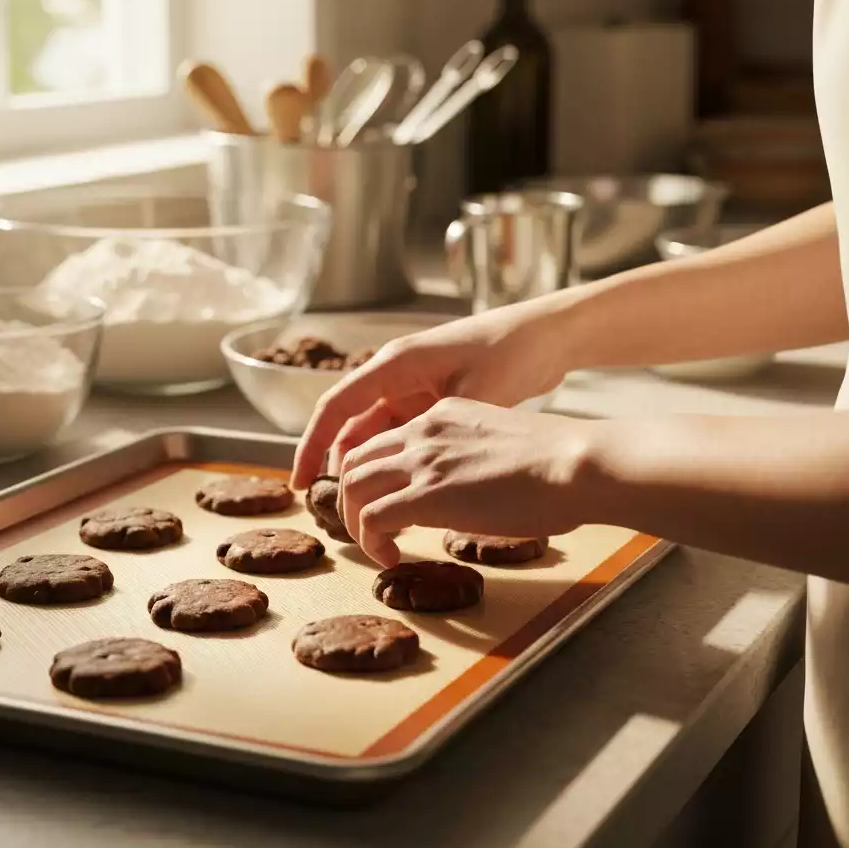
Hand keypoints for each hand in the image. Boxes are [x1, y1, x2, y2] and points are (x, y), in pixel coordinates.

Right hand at [291, 296, 577, 488]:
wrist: (548, 335)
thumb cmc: (511, 353)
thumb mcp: (475, 395)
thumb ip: (440, 433)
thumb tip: (411, 479)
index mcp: (394, 365)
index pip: (335, 407)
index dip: (312, 446)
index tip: (299, 484)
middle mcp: (396, 375)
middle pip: (351, 425)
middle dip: (337, 466)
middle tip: (337, 512)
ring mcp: (415, 388)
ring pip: (375, 434)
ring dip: (367, 468)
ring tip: (365, 511)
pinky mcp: (434, 400)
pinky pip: (401, 435)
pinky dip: (394, 461)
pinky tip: (399, 492)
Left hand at [337, 396, 597, 566]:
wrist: (577, 465)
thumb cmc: (560, 465)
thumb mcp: (501, 445)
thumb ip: (471, 460)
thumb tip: (469, 493)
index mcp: (442, 415)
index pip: (385, 440)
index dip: (374, 475)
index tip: (383, 503)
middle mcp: (423, 432)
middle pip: (356, 460)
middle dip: (351, 497)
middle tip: (366, 528)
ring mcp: (422, 462)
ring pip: (352, 487)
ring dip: (354, 521)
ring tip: (376, 547)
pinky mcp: (427, 495)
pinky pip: (371, 518)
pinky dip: (370, 542)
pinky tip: (391, 558)